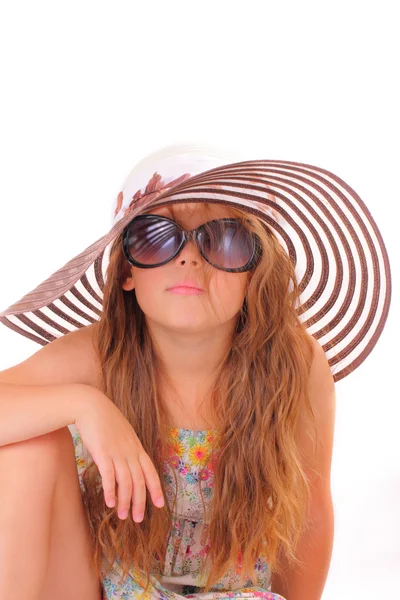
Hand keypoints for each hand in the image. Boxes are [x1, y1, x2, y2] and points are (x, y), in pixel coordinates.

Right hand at [74, 389, 164, 521]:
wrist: (91, 406)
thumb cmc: (106, 420)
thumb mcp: (123, 434)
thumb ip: (128, 449)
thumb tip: (129, 463)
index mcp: (137, 448)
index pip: (150, 471)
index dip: (155, 489)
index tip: (159, 504)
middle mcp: (130, 452)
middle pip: (139, 481)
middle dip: (140, 502)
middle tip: (138, 519)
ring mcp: (117, 453)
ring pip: (126, 482)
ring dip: (125, 501)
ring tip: (122, 516)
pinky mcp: (103, 453)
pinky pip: (109, 476)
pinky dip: (111, 491)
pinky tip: (109, 502)